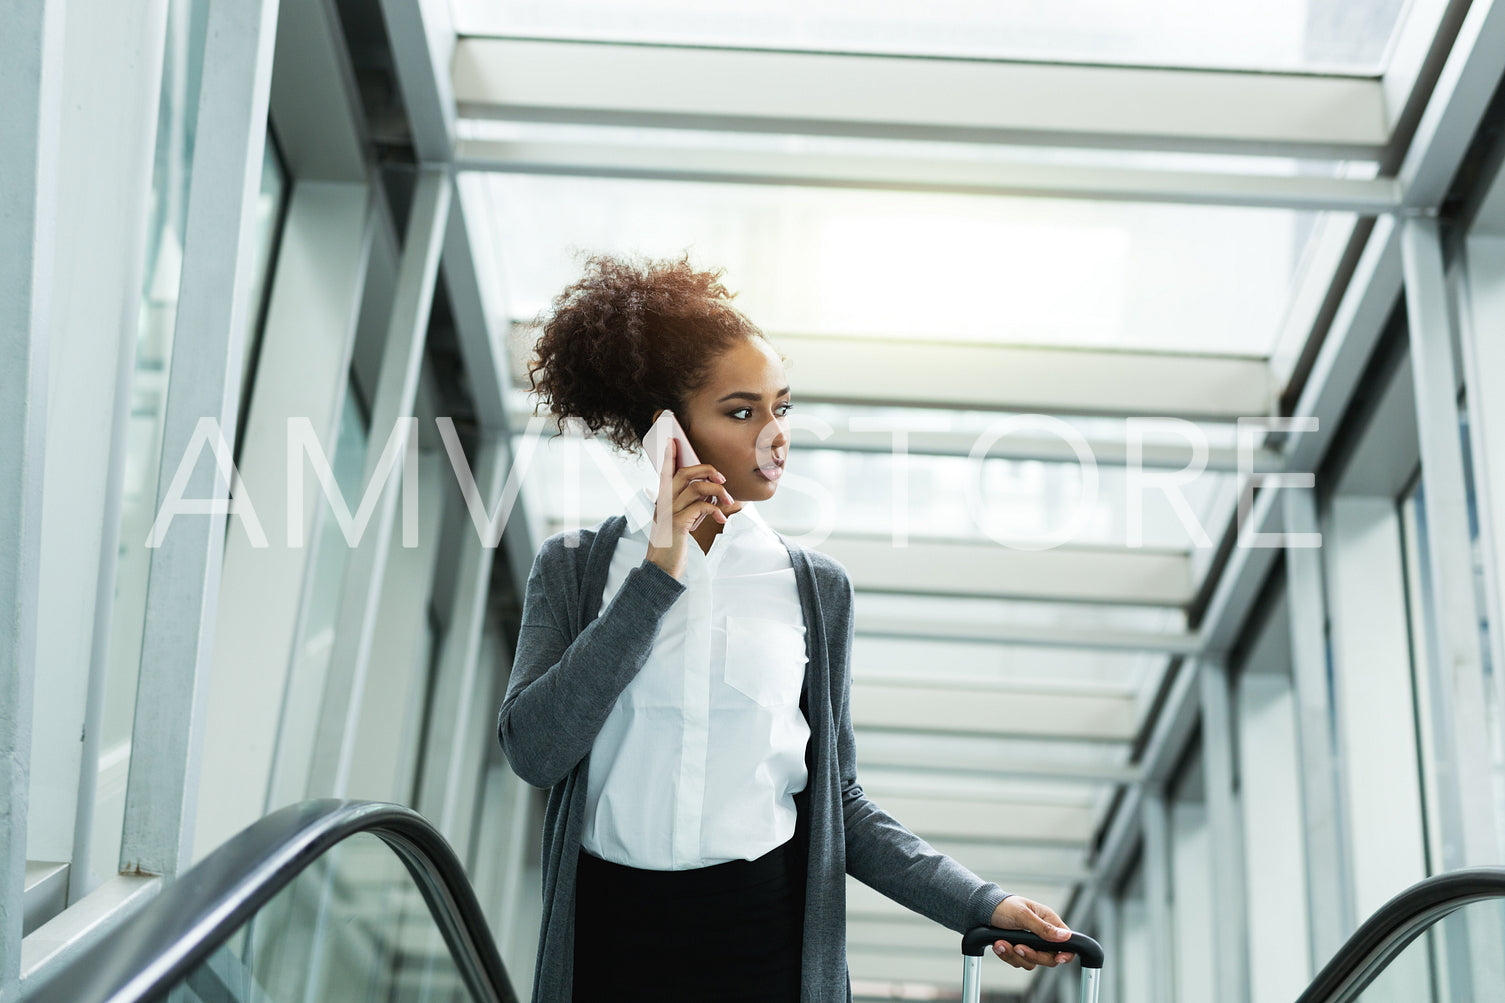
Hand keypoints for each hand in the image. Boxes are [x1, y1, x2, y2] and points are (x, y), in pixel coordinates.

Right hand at [644, 437, 733, 580]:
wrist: (662, 569)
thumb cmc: (674, 545)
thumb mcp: (682, 521)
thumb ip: (691, 506)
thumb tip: (712, 492)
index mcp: (663, 500)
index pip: (664, 472)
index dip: (668, 456)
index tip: (672, 440)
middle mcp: (663, 503)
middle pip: (685, 473)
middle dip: (707, 470)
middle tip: (722, 479)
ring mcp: (669, 513)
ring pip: (696, 487)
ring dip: (717, 491)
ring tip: (728, 502)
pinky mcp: (677, 524)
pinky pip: (701, 506)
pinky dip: (715, 509)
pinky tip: (721, 519)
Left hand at [988, 895, 1074, 970]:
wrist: (984, 912)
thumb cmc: (1004, 906)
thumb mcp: (1023, 914)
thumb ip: (1043, 927)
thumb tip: (1065, 936)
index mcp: (1048, 920)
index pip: (1067, 941)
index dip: (1066, 953)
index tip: (1058, 959)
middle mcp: (1042, 934)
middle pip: (1049, 958)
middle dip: (1032, 955)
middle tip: (1017, 947)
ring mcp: (1032, 944)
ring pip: (1032, 962)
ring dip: (1015, 955)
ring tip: (1000, 943)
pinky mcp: (1020, 950)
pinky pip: (1019, 962)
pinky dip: (1008, 956)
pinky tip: (999, 946)